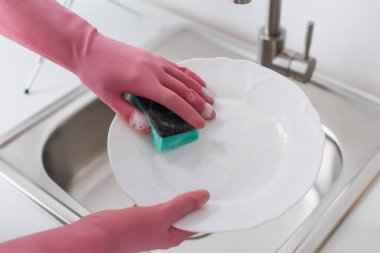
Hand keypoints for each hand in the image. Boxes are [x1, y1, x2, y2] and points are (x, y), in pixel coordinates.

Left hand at [0, 0, 215, 134]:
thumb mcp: (108, 97)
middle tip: (211, 116)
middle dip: (199, 104)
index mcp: (143, 82)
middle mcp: (153, 70)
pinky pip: (177, 67)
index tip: (199, 123)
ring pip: (184, 77)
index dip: (188, 113)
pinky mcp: (154, 57)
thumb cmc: (96, 73)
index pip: (172, 100)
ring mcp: (156, 62)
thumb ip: (128, 113)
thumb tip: (146, 129)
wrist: (89, 49)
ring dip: (199, 90)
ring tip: (211, 101)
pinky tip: (198, 82)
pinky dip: (190, 76)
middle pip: (183, 89)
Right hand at [78, 189, 209, 252]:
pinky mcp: (140, 216)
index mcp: (172, 236)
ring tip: (181, 182)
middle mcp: (163, 231)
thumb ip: (182, 206)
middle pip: (184, 214)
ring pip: (169, 208)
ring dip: (174, 196)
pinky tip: (158, 187)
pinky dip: (158, 195)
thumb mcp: (160, 216)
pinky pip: (155, 204)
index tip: (212, 195)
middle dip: (191, 201)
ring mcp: (151, 224)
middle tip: (198, 184)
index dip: (205, 209)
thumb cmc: (125, 233)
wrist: (97, 235)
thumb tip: (203, 198)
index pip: (196, 223)